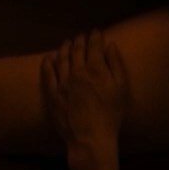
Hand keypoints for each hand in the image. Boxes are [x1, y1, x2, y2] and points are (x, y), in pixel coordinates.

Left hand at [41, 29, 129, 160]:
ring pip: (61, 59)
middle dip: (80, 40)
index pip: (94, 46)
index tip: (96, 32)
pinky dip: (48, 63)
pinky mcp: (52, 93)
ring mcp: (62, 82)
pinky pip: (47, 74)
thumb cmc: (111, 115)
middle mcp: (77, 71)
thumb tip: (110, 46)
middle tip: (81, 36)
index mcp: (96, 69)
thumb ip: (116, 65)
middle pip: (77, 50)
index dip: (95, 36)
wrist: (90, 137)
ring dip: (64, 48)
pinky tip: (49, 58)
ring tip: (67, 42)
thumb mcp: (121, 89)